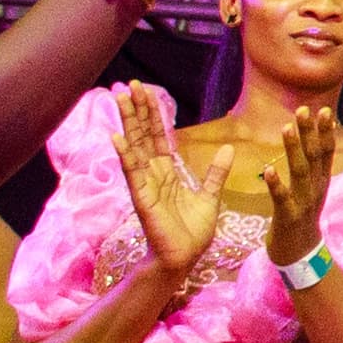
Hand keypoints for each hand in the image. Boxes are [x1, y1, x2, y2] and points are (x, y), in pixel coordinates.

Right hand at [113, 85, 228, 283]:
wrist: (184, 258)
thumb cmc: (192, 231)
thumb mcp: (210, 196)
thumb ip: (215, 173)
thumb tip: (227, 148)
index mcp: (168, 173)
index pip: (158, 137)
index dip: (153, 114)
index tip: (147, 91)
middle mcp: (153, 175)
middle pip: (143, 136)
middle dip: (138, 110)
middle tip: (130, 84)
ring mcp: (145, 185)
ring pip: (135, 148)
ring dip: (128, 123)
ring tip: (120, 99)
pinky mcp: (142, 199)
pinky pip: (133, 173)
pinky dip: (125, 155)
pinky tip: (116, 137)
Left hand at [264, 104, 340, 267]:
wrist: (301, 255)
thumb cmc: (300, 218)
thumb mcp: (310, 191)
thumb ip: (311, 169)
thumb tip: (312, 144)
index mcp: (321, 181)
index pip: (326, 151)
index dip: (325, 131)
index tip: (324, 109)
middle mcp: (316, 188)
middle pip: (316, 156)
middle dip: (310, 132)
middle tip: (304, 109)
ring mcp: (304, 202)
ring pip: (301, 171)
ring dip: (294, 149)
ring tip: (286, 128)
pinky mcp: (289, 217)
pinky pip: (282, 198)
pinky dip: (277, 183)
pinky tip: (268, 170)